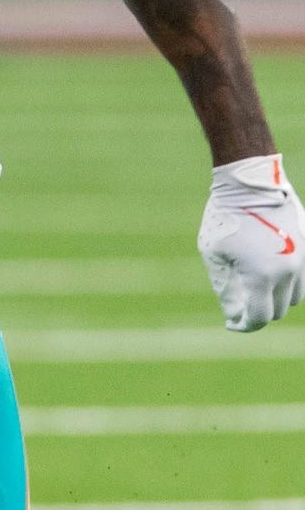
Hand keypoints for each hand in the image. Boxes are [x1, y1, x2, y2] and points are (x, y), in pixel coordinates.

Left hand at [198, 154, 304, 330]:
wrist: (250, 183)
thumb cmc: (226, 218)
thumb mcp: (214, 255)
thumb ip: (225, 287)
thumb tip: (234, 312)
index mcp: (261, 275)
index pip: (259, 318)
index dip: (244, 326)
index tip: (231, 323)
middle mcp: (288, 271)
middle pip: (278, 310)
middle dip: (258, 311)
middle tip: (240, 303)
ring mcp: (303, 258)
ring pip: (296, 297)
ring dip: (277, 298)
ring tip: (256, 287)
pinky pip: (304, 277)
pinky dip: (289, 283)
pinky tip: (270, 274)